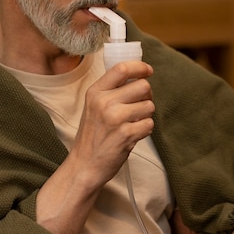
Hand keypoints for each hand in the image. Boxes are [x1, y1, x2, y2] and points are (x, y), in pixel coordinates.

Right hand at [71, 60, 154, 186]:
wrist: (84, 165)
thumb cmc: (93, 135)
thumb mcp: (93, 106)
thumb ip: (111, 90)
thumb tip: (138, 76)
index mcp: (95, 92)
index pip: (122, 68)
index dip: (140, 67)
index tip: (148, 71)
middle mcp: (104, 102)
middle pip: (143, 86)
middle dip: (147, 95)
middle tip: (139, 105)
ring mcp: (115, 118)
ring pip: (149, 105)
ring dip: (146, 115)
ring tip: (132, 123)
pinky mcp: (126, 134)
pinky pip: (149, 124)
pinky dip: (144, 130)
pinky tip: (132, 135)